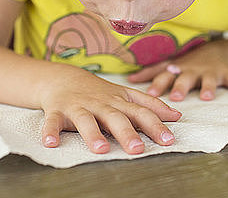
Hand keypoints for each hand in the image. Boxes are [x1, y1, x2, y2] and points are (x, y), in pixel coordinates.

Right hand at [38, 65, 181, 154]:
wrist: (63, 78)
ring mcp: (78, 107)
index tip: (168, 140)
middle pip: (115, 118)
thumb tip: (177, 115)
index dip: (155, 125)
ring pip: (86, 120)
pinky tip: (51, 143)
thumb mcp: (126, 95)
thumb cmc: (99, 92)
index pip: (140, 113)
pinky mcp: (57, 112)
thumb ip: (150, 105)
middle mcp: (100, 104)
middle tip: (137, 149)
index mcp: (119, 102)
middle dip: (127, 133)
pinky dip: (50, 132)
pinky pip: (52, 122)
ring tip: (100, 149)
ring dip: (92, 134)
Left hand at [127, 40, 227, 101]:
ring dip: (207, 87)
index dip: (157, 85)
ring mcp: (210, 71)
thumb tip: (127, 81)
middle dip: (180, 87)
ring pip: (208, 79)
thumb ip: (151, 73)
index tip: (150, 95)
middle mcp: (192, 70)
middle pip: (185, 78)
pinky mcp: (226, 72)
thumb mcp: (170, 65)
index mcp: (177, 70)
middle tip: (176, 97)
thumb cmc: (188, 62)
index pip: (165, 76)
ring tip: (206, 96)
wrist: (217, 50)